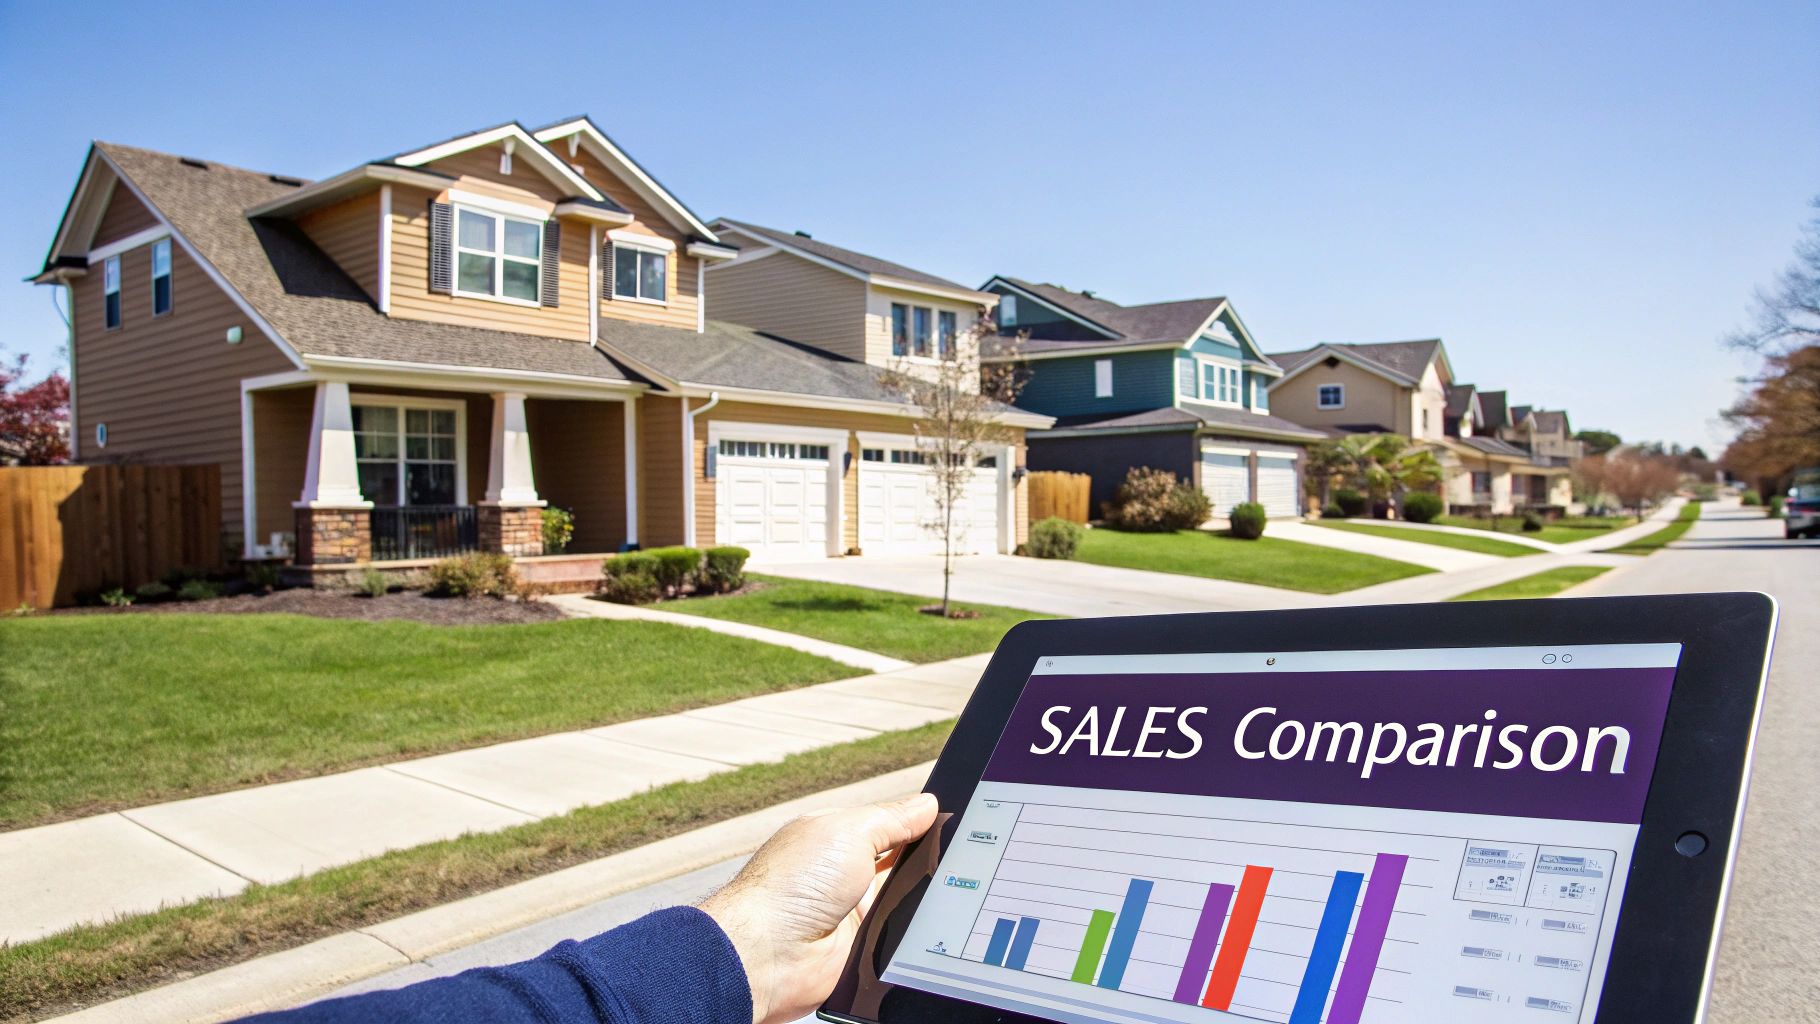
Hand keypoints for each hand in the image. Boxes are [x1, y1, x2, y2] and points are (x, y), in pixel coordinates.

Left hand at [700, 793, 938, 1023]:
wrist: (768, 953)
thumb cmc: (792, 884)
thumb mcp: (848, 831)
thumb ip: (892, 818)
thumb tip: (926, 803)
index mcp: (837, 839)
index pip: (889, 827)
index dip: (920, 825)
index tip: (955, 822)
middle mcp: (846, 875)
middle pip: (903, 864)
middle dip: (926, 862)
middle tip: (959, 858)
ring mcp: (855, 913)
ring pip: (907, 901)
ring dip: (920, 898)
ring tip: (946, 891)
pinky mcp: (863, 949)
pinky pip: (901, 937)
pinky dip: (913, 931)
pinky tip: (928, 924)